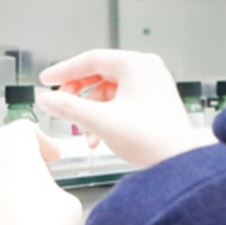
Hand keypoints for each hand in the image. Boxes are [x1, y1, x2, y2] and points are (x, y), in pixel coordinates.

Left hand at [0, 127, 84, 224]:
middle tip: (33, 170)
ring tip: (16, 193)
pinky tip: (2, 212)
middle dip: (16, 152)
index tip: (52, 157)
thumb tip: (47, 193)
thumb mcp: (68, 200)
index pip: (27, 129)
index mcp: (14, 142)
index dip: (43, 143)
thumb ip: (53, 184)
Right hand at [37, 50, 201, 169]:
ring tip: (84, 134)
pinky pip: (120, 103)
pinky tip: (97, 138)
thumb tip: (46, 99)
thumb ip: (68, 107)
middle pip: (99, 75)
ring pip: (108, 92)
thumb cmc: (152, 139)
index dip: (64, 71)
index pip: (91, 59)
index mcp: (137, 65)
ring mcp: (151, 87)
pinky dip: (104, 118)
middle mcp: (147, 71)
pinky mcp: (153, 104)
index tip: (46, 81)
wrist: (179, 166)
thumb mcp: (100, 121)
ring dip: (90, 112)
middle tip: (60, 107)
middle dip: (77, 96)